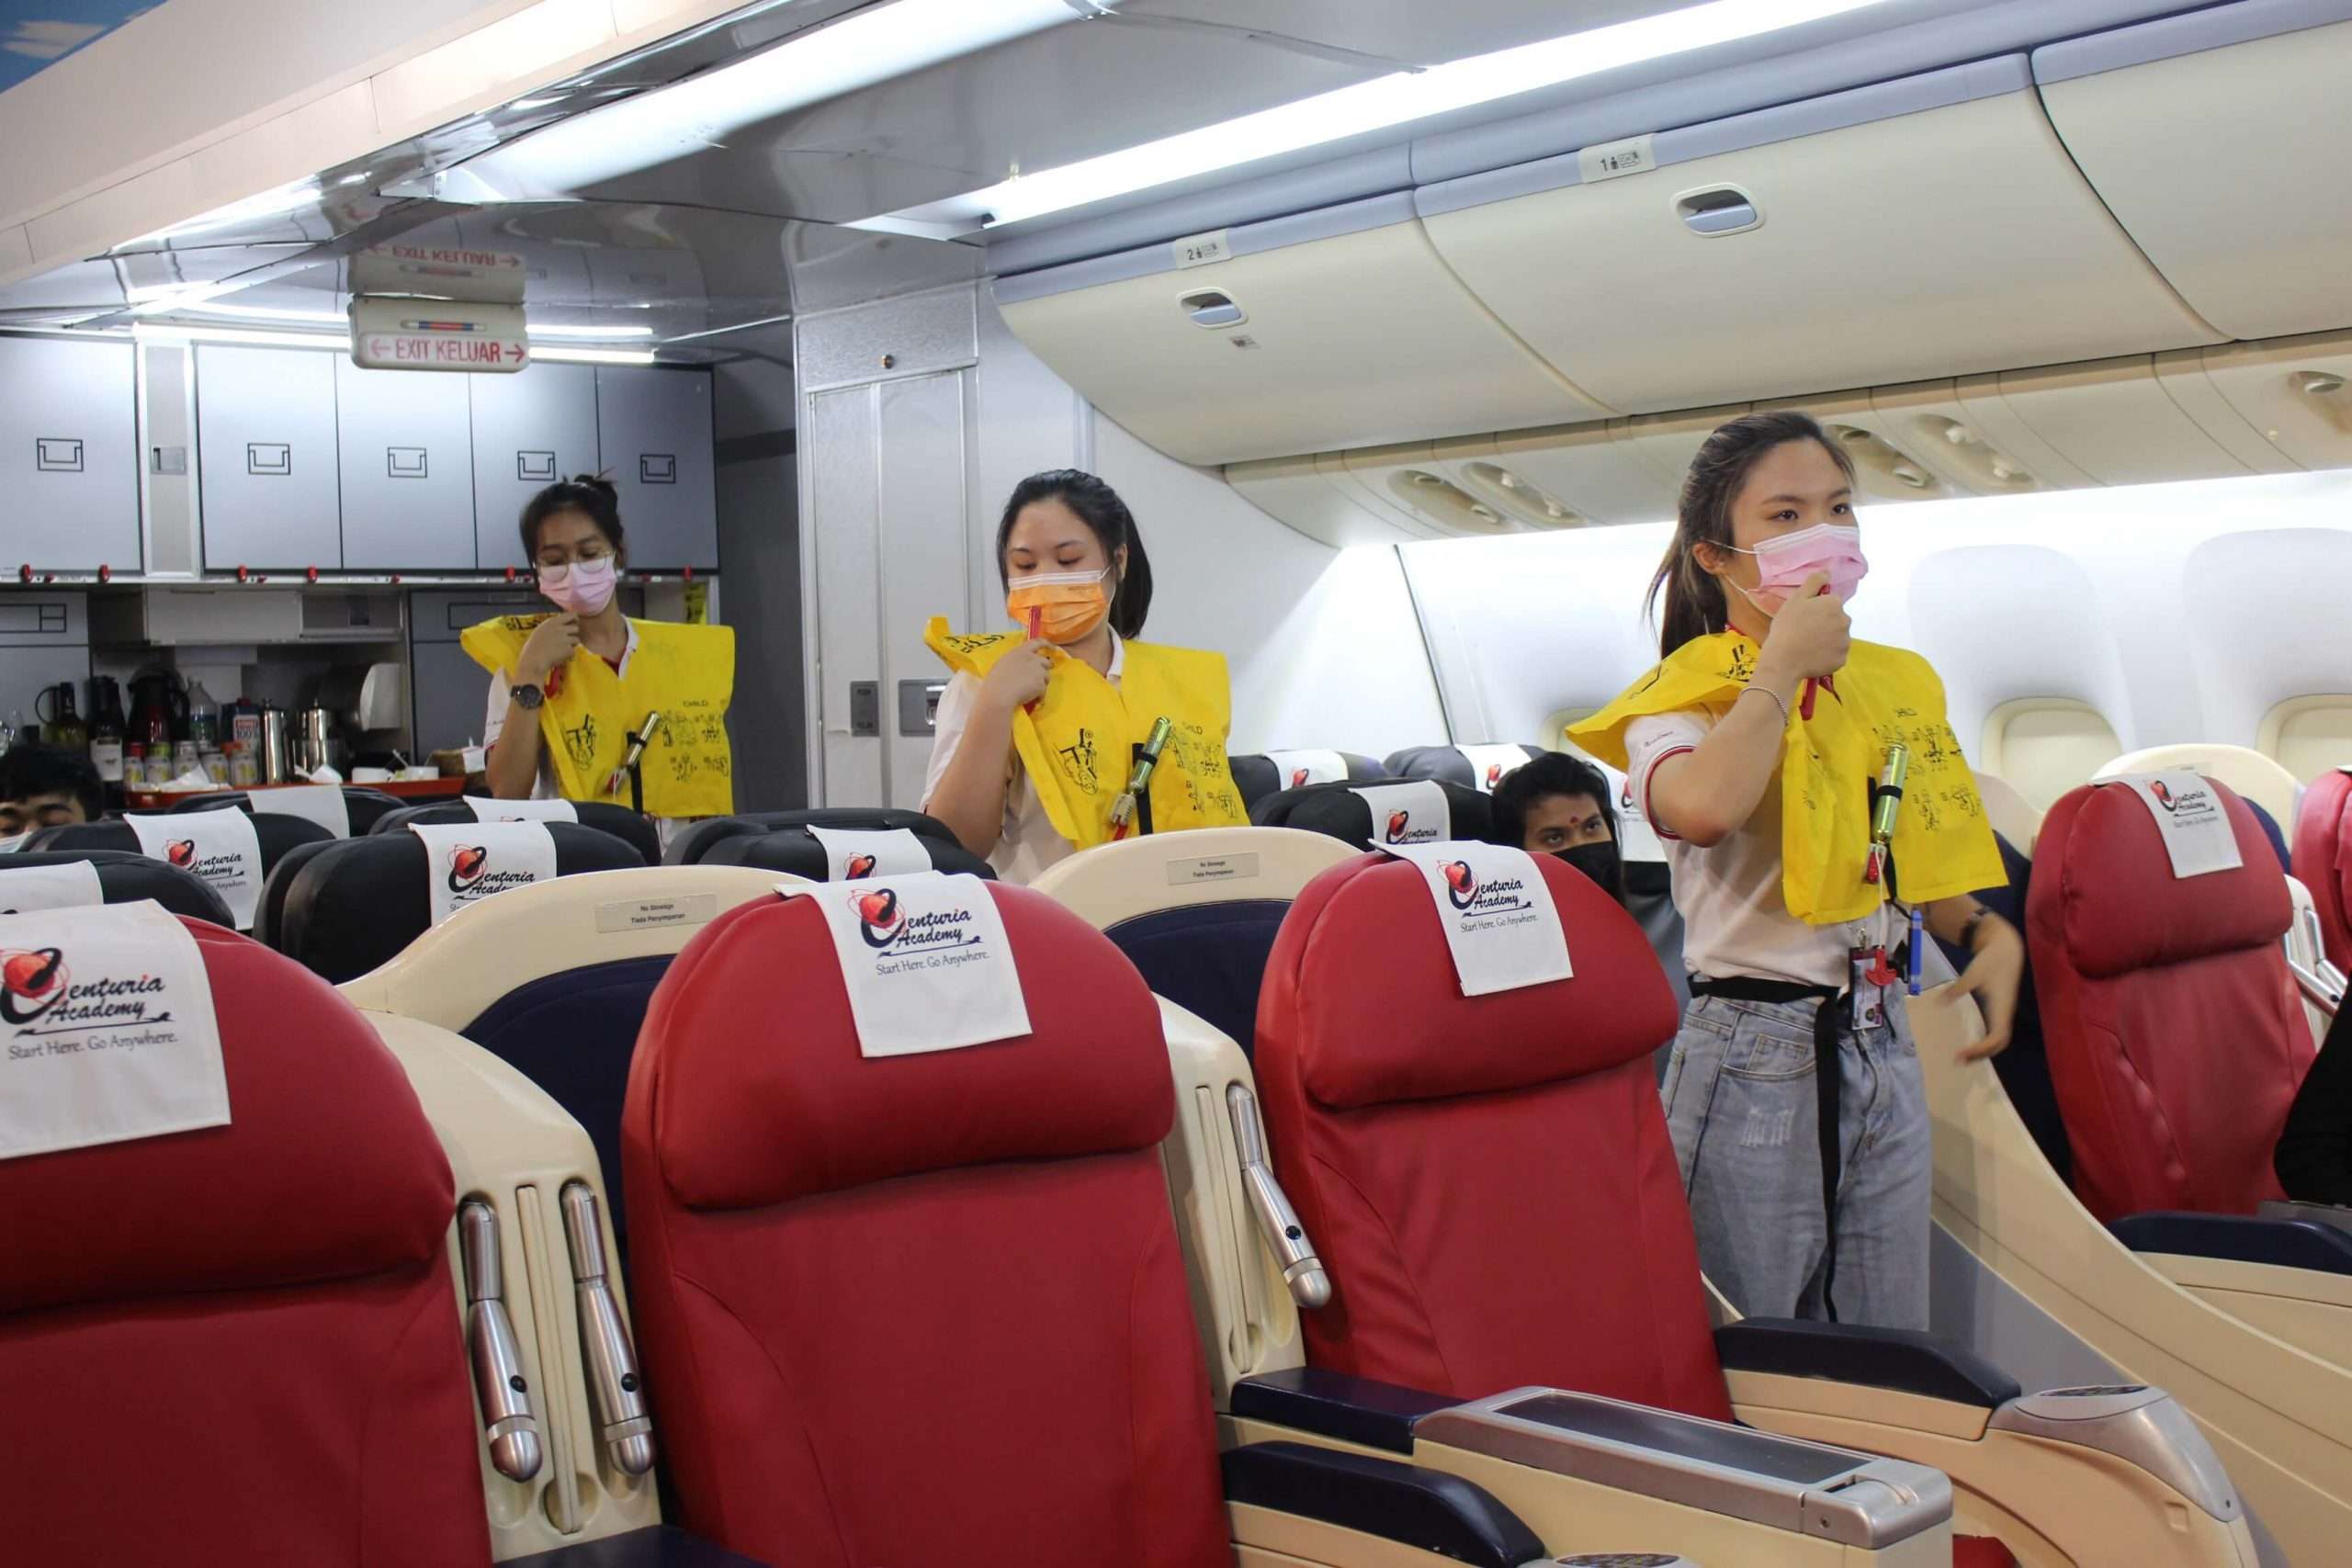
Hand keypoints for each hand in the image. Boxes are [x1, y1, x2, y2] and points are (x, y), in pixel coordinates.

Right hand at [515, 613, 581, 685]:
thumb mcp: (541, 630)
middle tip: (565, 640)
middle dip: (573, 634)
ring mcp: (565, 639)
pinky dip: (569, 654)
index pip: (571, 615)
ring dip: (571, 644)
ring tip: (560, 649)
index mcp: (552, 622)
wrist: (533, 660)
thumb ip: (553, 626)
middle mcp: (560, 629)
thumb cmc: (534, 647)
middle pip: (576, 628)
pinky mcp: (568, 649)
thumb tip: (566, 623)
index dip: (574, 619)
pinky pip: (573, 651)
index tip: (574, 623)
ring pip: (576, 640)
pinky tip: (559, 656)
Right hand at [978, 639, 1054, 711]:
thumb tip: (1021, 666)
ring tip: (1030, 692)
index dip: (1046, 644)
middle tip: (1041, 676)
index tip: (1051, 647)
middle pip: (1045, 662)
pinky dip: (1038, 696)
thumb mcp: (1003, 663)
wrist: (1000, 694)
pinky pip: (1043, 690)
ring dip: (1041, 684)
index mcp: (1021, 651)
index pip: (1037, 642)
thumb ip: (1016, 661)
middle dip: (1045, 669)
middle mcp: (1033, 659)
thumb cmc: (996, 680)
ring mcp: (1039, 671)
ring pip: (1046, 677)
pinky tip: (1031, 700)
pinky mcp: (1041, 684)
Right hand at [1756, 571, 1850, 684]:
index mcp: (1835, 604)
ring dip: (1828, 639)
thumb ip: (1814, 582)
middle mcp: (1846, 621)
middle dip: (1826, 623)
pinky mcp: (1842, 659)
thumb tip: (1828, 571)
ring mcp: (1845, 642)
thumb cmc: (1787, 626)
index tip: (1805, 617)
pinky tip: (1813, 657)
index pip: (1831, 603)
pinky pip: (1836, 654)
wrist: (1784, 660)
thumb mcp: (1796, 599)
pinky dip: (1827, 655)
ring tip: (1808, 646)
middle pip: (1837, 619)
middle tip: (1805, 632)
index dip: (1818, 609)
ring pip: (1838, 637)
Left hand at [1948, 914, 2022, 1060]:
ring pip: (2000, 1039)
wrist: (2006, 949)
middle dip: (1983, 1054)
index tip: (1962, 1054)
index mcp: (2001, 1007)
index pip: (1996, 1037)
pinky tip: (1972, 1043)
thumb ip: (1957, 989)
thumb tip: (1939, 1002)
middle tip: (1960, 1060)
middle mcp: (2005, 1013)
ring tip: (1964, 1056)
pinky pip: (1997, 1031)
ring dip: (1985, 1050)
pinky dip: (1986, 1041)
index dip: (1981, 1049)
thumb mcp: (1972, 974)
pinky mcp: (2001, 1009)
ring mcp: (2004, 1012)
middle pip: (2000, 1043)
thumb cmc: (1991, 961)